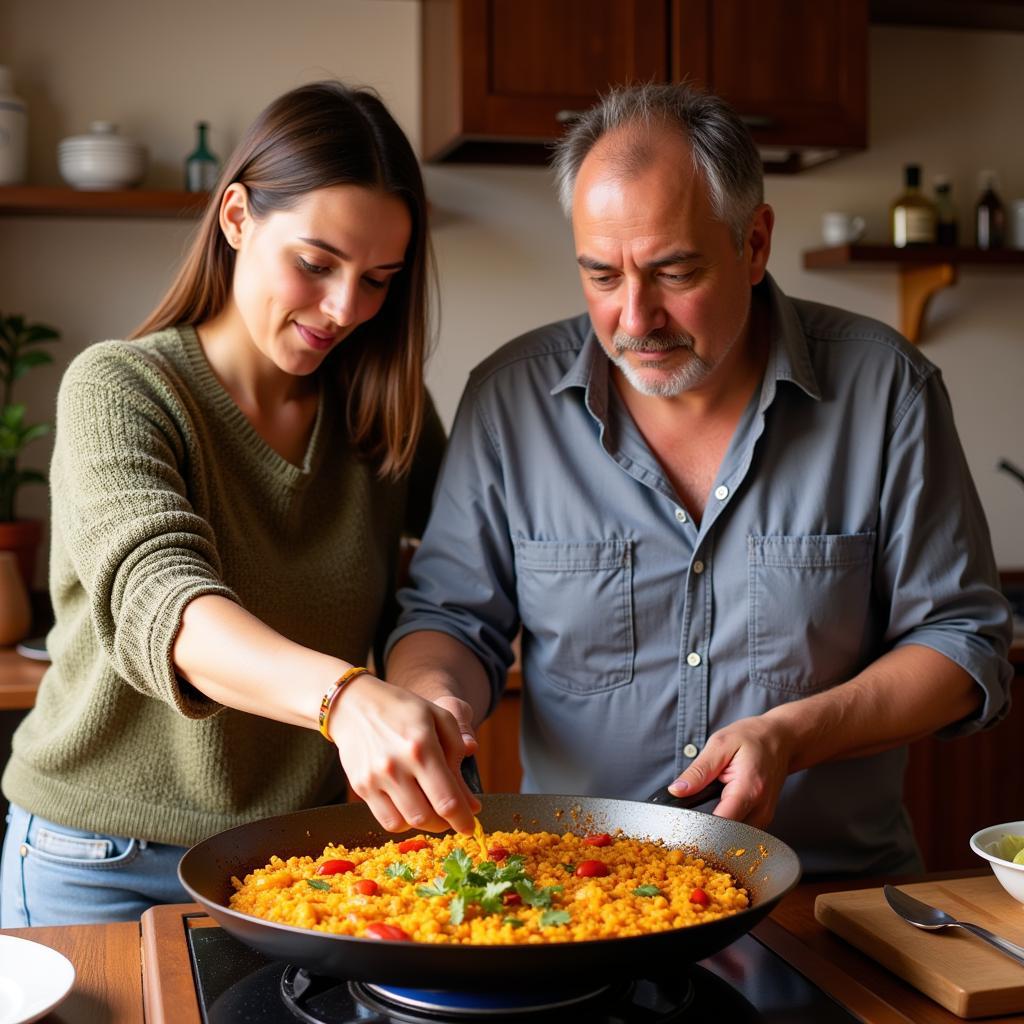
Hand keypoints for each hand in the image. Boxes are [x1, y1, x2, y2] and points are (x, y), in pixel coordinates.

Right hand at [331, 674, 480, 834]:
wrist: (355, 704)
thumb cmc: (403, 708)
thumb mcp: (439, 718)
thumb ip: (458, 755)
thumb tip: (471, 801)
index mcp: (421, 746)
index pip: (446, 799)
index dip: (463, 820)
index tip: (470, 827)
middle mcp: (396, 766)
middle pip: (427, 818)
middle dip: (446, 823)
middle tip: (453, 815)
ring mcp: (375, 779)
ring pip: (407, 823)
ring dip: (426, 824)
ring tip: (432, 809)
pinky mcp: (361, 787)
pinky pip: (387, 820)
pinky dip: (404, 822)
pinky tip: (411, 806)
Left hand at [667, 714, 794, 828]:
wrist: (781, 739)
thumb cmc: (752, 738)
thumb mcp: (719, 745)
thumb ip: (698, 771)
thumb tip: (676, 790)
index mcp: (748, 789)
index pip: (722, 824)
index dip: (700, 827)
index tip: (683, 823)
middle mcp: (760, 809)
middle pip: (728, 837)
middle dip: (705, 832)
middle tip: (688, 820)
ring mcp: (764, 817)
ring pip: (735, 839)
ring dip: (716, 831)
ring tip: (703, 814)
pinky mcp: (763, 819)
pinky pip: (741, 833)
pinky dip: (727, 828)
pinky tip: (717, 814)